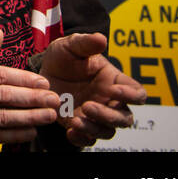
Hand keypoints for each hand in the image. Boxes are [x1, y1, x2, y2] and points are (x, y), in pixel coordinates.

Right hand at [0, 29, 59, 148]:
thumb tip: (0, 33)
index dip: (23, 79)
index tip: (43, 82)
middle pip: (4, 95)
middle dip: (32, 98)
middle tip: (54, 98)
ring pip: (2, 117)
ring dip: (29, 117)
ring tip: (48, 115)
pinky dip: (15, 134)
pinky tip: (30, 131)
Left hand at [38, 32, 146, 146]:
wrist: (41, 73)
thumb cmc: (62, 58)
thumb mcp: (69, 46)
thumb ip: (85, 43)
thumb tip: (101, 38)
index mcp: (114, 82)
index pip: (137, 93)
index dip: (132, 95)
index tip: (114, 90)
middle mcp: (109, 102)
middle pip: (124, 118)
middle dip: (110, 115)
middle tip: (88, 106)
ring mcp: (96, 116)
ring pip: (108, 131)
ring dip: (95, 128)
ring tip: (76, 120)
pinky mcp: (80, 126)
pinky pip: (88, 140)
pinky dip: (81, 139)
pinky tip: (70, 132)